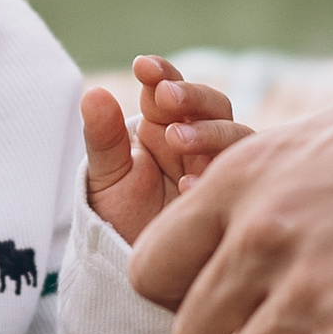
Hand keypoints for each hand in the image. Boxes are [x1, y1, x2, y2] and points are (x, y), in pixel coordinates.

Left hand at [80, 56, 250, 249]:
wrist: (129, 266)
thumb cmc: (117, 216)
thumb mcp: (106, 178)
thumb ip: (103, 137)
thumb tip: (94, 92)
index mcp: (165, 126)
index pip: (172, 88)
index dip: (164, 72)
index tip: (143, 67)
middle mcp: (197, 142)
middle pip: (213, 105)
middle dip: (193, 96)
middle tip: (166, 97)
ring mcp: (217, 169)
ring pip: (234, 136)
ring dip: (209, 132)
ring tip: (177, 140)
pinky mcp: (232, 199)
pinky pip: (238, 181)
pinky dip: (215, 178)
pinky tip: (188, 187)